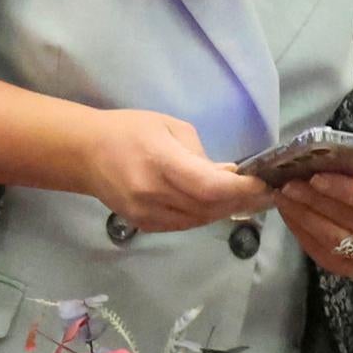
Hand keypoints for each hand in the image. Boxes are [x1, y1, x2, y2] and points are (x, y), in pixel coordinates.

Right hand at [76, 107, 263, 233]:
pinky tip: (218, 203)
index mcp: (160, 163)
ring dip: (227, 210)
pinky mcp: (146, 225)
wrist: (86, 153)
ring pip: (201, 220)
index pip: (209, 187)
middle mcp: (154, 195)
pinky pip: (186, 224)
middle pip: (209, 207)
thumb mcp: (169, 126)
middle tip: (267, 192)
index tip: (264, 183)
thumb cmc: (129, 130)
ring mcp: (148, 214)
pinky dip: (206, 214)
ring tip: (248, 198)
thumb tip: (226, 176)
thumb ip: (200, 154)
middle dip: (242, 200)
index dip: (241, 189)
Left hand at [278, 162, 352, 278]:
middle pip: (345, 217)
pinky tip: (288, 214)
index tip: (314, 178)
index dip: (339, 188)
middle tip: (288, 186)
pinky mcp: (349, 267)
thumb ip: (344, 165)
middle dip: (312, 200)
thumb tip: (309, 162)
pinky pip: (320, 252)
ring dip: (301, 216)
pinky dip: (300, 232)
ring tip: (282, 198)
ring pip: (331, 237)